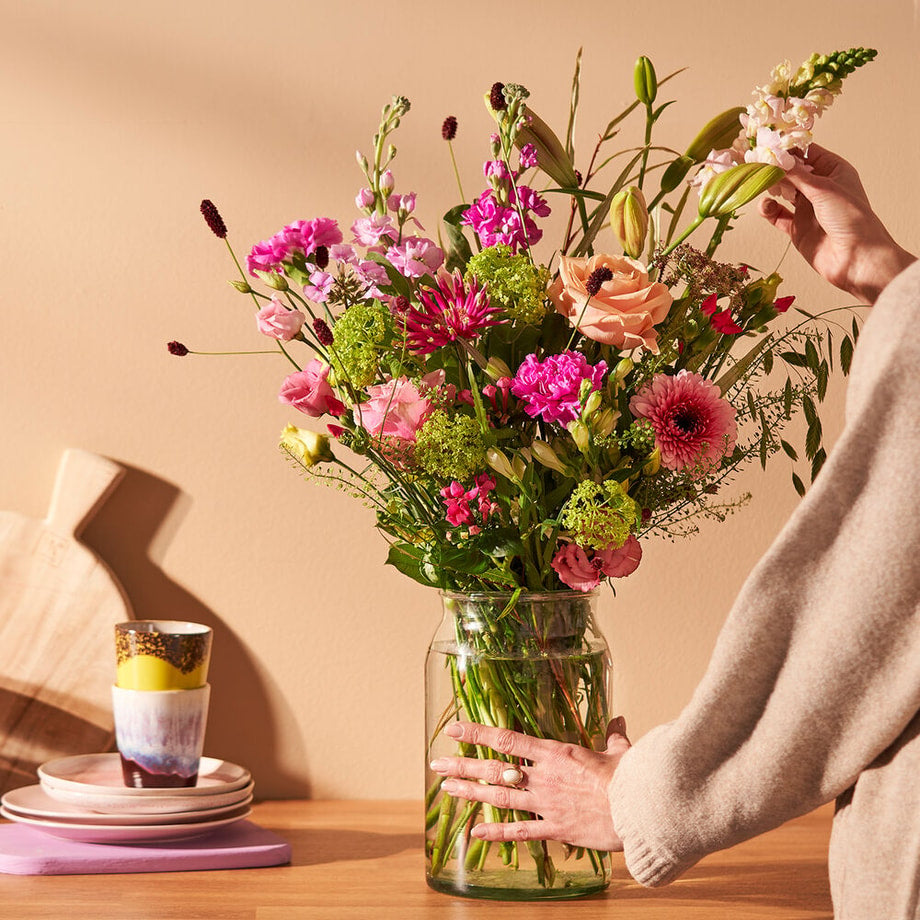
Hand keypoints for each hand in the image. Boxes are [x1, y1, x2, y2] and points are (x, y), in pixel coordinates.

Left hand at [428, 718, 630, 850]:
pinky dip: (496, 833)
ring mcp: (547, 804)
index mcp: (556, 753)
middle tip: (437, 762)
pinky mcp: (556, 829)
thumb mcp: (620, 751)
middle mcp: (544, 776)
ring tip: (447, 789)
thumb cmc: (632, 777)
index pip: (508, 739)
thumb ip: (613, 736)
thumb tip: (619, 721)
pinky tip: (475, 832)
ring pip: (500, 797)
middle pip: (495, 769)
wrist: (641, 809)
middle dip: (464, 764)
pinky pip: (520, 832)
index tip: (455, 728)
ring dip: (471, 793)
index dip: (478, 733)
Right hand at [759, 144, 914, 303]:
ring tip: (760, 184)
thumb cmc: (850, 219)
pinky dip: (768, 209)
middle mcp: (819, 187)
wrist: (855, 258)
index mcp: (833, 171)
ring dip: (770, 187)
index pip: (807, 153)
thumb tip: (776, 158)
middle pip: (791, 171)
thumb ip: (796, 174)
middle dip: (774, 167)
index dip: (788, 148)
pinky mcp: (796, 228)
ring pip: (781, 191)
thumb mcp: (823, 189)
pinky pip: (776, 215)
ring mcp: (806, 208)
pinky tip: (766, 207)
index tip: (768, 144)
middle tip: (756, 163)